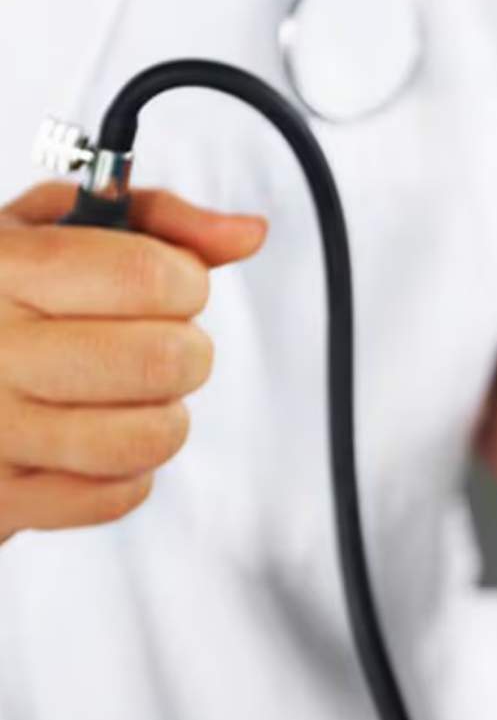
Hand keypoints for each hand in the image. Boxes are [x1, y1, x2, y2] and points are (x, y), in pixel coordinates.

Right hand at [0, 183, 266, 543]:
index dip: (188, 281)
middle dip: (187, 352)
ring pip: (148, 438)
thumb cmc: (6, 297)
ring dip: (163, 416)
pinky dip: (126, 472)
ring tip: (128, 394)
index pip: (144, 275)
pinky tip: (91, 438)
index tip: (175, 286)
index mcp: (1, 268)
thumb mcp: (56, 231)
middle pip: (162, 361)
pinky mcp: (1, 499)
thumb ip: (157, 220)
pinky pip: (117, 496)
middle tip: (158, 346)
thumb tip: (249, 233)